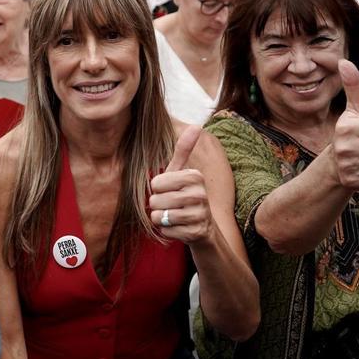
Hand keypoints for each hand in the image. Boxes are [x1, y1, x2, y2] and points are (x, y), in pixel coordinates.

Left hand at [148, 126, 214, 243]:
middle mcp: (200, 194)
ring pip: (159, 217)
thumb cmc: (186, 196)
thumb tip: (196, 125)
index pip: (155, 183)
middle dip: (158, 206)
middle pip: (155, 200)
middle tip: (172, 206)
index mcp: (195, 176)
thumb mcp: (183, 173)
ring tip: (174, 216)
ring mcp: (199, 215)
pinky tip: (179, 228)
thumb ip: (184, 150)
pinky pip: (164, 231)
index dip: (157, 189)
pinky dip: (167, 231)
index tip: (170, 190)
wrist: (204, 228)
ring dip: (161, 219)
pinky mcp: (195, 233)